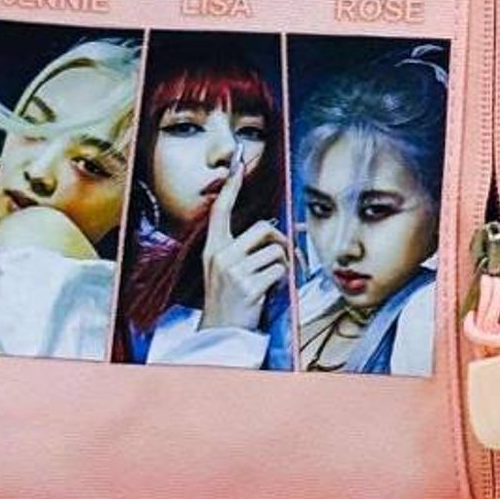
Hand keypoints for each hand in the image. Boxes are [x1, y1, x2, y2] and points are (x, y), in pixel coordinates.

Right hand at [201, 147, 289, 331]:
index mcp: (213, 249)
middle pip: (263, 228)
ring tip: (277, 278)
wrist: (220, 332)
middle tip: (285, 255)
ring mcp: (233, 272)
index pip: (220, 211)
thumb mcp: (226, 270)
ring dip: (285, 264)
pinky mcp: (248, 287)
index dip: (230, 188)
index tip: (237, 166)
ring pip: (276, 251)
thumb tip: (282, 231)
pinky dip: (284, 279)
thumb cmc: (229, 299)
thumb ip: (245, 250)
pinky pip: (280, 270)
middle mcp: (220, 256)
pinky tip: (274, 289)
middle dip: (281, 240)